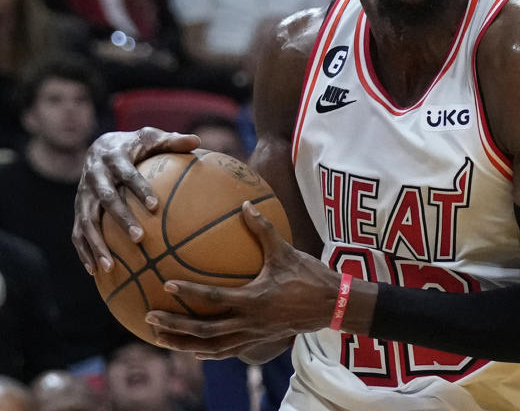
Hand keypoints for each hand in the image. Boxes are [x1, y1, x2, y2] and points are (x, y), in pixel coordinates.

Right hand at [73, 128, 199, 274]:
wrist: (101, 146)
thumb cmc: (136, 145)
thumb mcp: (152, 137)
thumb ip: (172, 140)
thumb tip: (197, 140)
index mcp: (113, 157)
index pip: (127, 174)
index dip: (139, 189)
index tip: (155, 206)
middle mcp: (94, 176)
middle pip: (106, 199)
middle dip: (121, 219)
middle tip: (140, 238)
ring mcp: (83, 194)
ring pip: (86, 220)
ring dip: (97, 243)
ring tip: (110, 266)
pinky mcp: (79, 208)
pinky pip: (77, 232)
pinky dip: (84, 251)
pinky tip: (94, 270)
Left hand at [145, 202, 341, 357]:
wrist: (331, 305)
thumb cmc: (309, 275)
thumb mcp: (286, 251)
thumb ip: (264, 229)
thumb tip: (245, 205)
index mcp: (255, 299)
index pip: (215, 299)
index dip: (190, 293)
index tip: (166, 286)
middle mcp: (250, 322)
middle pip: (205, 331)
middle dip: (175, 327)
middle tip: (150, 318)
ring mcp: (253, 335)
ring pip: (212, 347)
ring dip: (184, 344)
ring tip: (160, 340)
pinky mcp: (258, 341)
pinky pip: (227, 351)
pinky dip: (207, 352)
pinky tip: (193, 349)